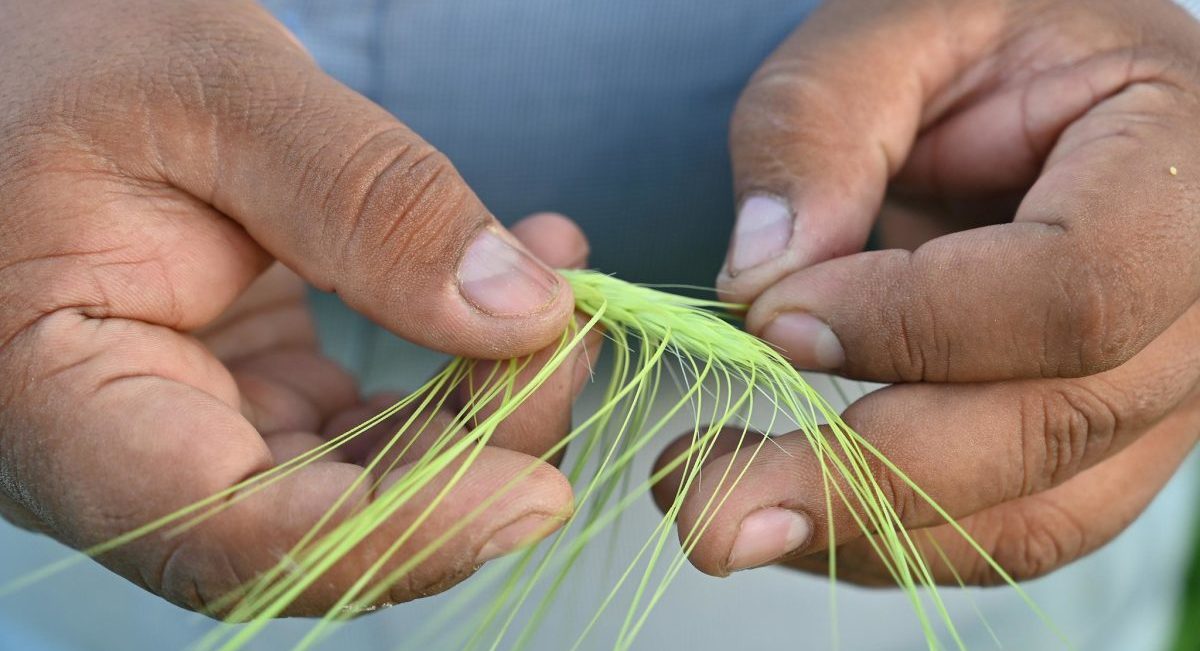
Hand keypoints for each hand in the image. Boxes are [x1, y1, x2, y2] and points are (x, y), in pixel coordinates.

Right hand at [0, 0, 589, 614]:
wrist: (42, 50)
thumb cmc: (75, 50)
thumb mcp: (217, 93)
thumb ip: (368, 204)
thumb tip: (523, 313)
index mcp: (54, 397)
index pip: (225, 531)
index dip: (392, 534)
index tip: (535, 492)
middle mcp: (121, 450)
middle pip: (319, 525)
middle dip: (472, 453)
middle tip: (568, 338)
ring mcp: (195, 430)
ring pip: (365, 485)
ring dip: (483, 408)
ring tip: (558, 289)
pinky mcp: (253, 397)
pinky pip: (374, 428)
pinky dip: (457, 372)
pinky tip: (516, 287)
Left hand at [658, 0, 1199, 581]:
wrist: (1042, 88)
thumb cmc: (983, 32)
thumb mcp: (896, 22)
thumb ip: (819, 127)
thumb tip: (761, 280)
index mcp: (1179, 163)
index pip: (1074, 286)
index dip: (913, 325)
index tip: (774, 323)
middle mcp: (1198, 306)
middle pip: (1048, 430)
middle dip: (859, 480)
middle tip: (706, 507)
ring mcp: (1162, 394)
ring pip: (1031, 517)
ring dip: (862, 535)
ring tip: (724, 513)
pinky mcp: (1099, 448)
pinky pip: (1008, 533)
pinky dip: (891, 540)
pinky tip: (792, 512)